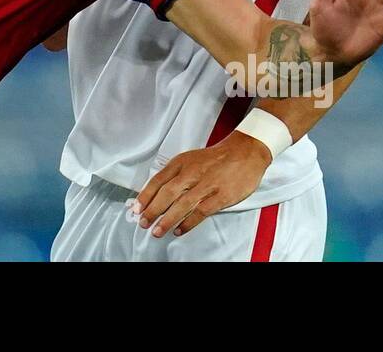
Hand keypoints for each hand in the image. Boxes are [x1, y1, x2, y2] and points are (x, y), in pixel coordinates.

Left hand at [131, 132, 270, 237]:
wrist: (245, 152)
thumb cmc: (216, 158)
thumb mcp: (191, 159)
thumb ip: (175, 175)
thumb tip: (156, 194)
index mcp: (182, 162)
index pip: (158, 180)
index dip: (146, 195)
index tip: (136, 208)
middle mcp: (192, 172)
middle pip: (167, 193)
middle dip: (153, 210)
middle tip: (143, 223)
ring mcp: (207, 184)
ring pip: (182, 204)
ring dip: (167, 219)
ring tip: (157, 231)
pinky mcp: (221, 196)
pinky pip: (201, 211)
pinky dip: (188, 222)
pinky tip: (179, 230)